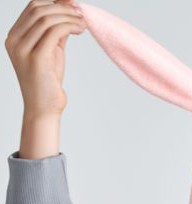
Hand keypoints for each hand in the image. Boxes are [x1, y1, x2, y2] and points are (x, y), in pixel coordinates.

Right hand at [4, 0, 86, 118]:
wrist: (44, 109)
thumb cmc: (48, 82)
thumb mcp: (51, 51)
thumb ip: (56, 31)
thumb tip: (67, 7)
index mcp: (14, 37)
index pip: (33, 7)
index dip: (54, 2)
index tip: (72, 4)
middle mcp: (14, 41)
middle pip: (38, 9)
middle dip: (62, 7)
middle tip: (80, 13)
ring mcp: (23, 49)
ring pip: (47, 18)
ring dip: (68, 16)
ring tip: (83, 22)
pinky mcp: (36, 58)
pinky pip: (54, 32)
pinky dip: (70, 26)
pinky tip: (80, 29)